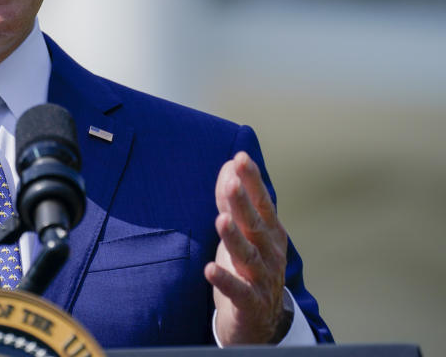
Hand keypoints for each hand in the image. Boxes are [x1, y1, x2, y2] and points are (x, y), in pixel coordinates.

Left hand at [205, 152, 290, 344]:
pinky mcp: (250, 304)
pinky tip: (210, 269)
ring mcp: (262, 280)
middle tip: (232, 182)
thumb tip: (228, 166)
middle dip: (243, 203)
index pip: (263, 203)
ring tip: (221, 220)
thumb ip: (233, 202)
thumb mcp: (242, 233)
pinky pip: (238, 291)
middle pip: (255, 225)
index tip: (240, 158)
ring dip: (234, 237)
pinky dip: (225, 280)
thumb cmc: (249, 269)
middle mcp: (270, 254)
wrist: (261, 323)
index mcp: (270, 234)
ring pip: (247, 256)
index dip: (252, 181)